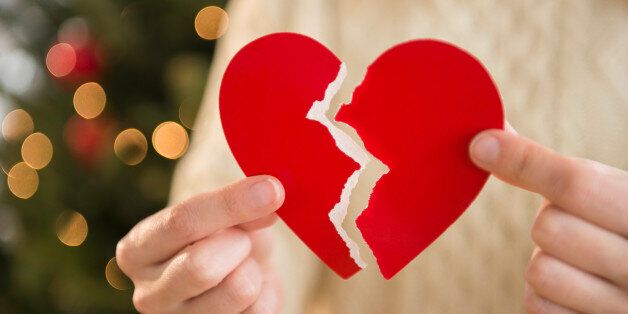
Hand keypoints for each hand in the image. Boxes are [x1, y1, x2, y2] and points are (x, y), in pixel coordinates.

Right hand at [116, 176, 284, 313]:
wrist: (235, 274)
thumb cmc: (223, 236)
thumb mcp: (224, 212)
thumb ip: (239, 204)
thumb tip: (269, 194)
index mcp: (136, 251)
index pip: (180, 222)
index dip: (230, 204)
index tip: (270, 188)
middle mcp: (148, 294)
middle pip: (201, 265)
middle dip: (238, 243)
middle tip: (242, 239)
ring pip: (239, 290)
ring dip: (254, 268)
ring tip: (244, 265)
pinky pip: (261, 311)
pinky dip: (268, 293)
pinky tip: (252, 291)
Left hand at [470, 129, 627, 312]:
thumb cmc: (621, 227)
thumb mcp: (608, 192)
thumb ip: (552, 168)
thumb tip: (488, 136)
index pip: (575, 183)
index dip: (522, 162)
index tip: (479, 145)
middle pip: (548, 227)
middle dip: (551, 221)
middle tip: (581, 226)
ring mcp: (622, 304)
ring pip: (539, 270)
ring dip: (548, 261)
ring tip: (581, 260)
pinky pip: (537, 304)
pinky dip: (547, 294)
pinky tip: (577, 287)